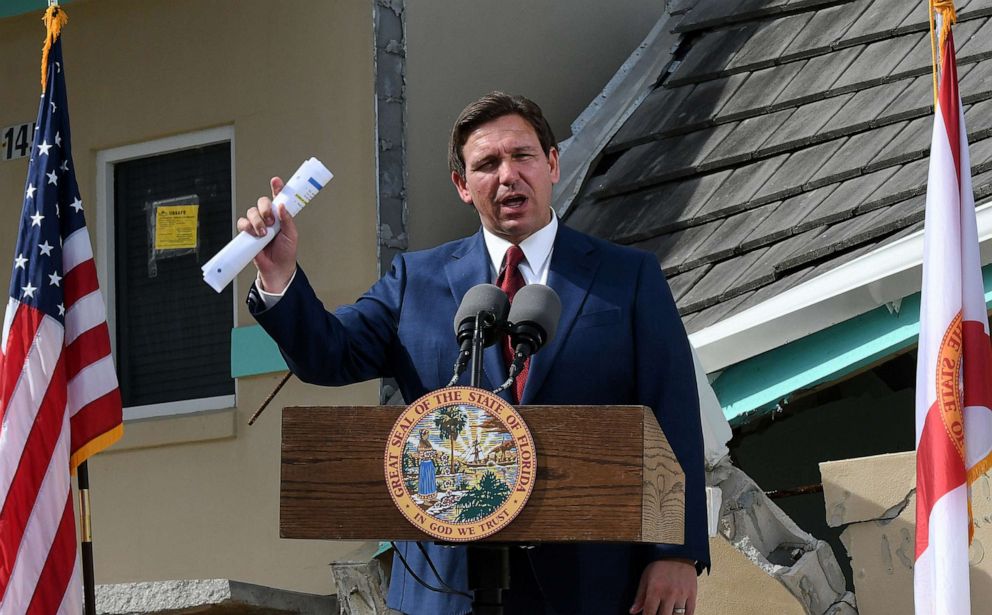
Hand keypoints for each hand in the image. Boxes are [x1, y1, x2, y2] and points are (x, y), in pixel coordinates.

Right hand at [236, 177, 297, 291]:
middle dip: (265, 209)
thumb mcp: (292, 235)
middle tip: (271, 221)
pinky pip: (242, 223)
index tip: (276, 181)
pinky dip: (246, 226)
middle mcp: (268, 218)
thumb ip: (287, 220)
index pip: (278, 198)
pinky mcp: (248, 233)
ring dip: (257, 221)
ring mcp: (257, 225)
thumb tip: (281, 206)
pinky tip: (254, 234)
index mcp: (281, 216)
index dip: (277, 188)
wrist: (277, 268)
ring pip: (251, 212)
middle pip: (262, 202)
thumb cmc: (286, 252)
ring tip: (263, 233)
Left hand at [629, 558, 696, 614]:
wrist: (678, 552)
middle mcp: (669, 593)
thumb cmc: (660, 564)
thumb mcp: (646, 577)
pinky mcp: (692, 594)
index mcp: (655, 589)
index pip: (649, 612)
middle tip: (657, 614)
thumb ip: (640, 596)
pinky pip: (690, 612)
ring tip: (667, 613)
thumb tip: (633, 611)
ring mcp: (681, 595)